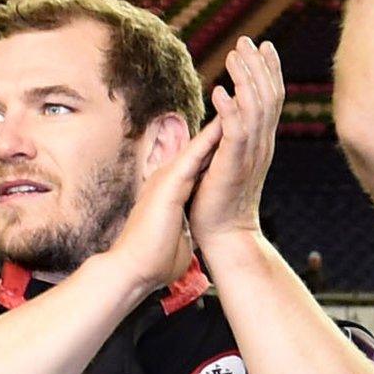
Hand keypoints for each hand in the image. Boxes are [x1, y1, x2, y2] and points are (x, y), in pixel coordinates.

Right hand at [103, 119, 222, 293]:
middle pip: (200, 147)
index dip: (218, 145)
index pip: (200, 162)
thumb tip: (189, 235)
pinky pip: (194, 155)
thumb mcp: (176, 237)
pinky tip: (225, 122)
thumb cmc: (154, 262)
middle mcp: (169, 180)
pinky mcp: (169, 184)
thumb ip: (182, 227)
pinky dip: (209, 139)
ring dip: (218, 125)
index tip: (237, 130)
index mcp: (173, 192)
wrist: (132, 271)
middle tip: (240, 102)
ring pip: (198, 145)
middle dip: (220, 126)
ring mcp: (168, 179)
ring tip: (237, 102)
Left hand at [189, 37, 283, 249]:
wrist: (225, 235)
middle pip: (268, 96)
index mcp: (261, 141)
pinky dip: (229, 109)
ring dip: (245, 79)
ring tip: (233, 55)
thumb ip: (229, 138)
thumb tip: (223, 118)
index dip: (269, 70)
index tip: (262, 45)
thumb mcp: (228, 160)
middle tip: (247, 40)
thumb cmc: (220, 201)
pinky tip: (219, 91)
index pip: (271, 98)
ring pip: (255, 108)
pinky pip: (236, 132)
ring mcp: (251, 154)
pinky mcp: (234, 165)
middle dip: (258, 65)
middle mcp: (262, 144)